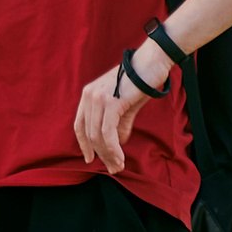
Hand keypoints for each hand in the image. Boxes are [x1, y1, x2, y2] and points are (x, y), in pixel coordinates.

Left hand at [73, 38, 170, 174]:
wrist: (151, 63)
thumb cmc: (140, 81)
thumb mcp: (125, 105)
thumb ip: (119, 124)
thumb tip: (117, 144)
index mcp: (88, 95)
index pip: (79, 125)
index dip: (83, 145)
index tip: (90, 159)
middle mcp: (88, 96)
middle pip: (88, 133)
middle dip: (100, 154)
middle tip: (112, 168)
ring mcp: (98, 99)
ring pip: (97, 135)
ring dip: (108, 154)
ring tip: (118, 166)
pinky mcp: (111, 102)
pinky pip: (108, 132)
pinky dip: (113, 148)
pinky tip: (120, 157)